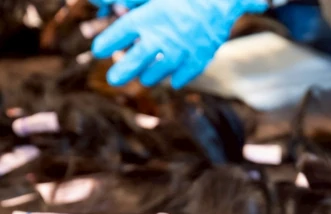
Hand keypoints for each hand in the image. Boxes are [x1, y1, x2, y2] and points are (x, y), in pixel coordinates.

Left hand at [92, 0, 267, 88]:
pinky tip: (170, 77)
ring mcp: (180, 54)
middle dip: (120, 73)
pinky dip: (173, 79)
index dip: (105, 44)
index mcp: (147, 19)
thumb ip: (131, 1)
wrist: (221, 2)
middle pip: (132, 63)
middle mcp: (161, 39)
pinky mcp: (197, 62)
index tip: (99, 50)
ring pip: (154, 75)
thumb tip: (109, 6)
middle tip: (112, 80)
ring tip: (144, 75)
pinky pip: (179, 79)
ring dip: (147, 76)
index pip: (117, 36)